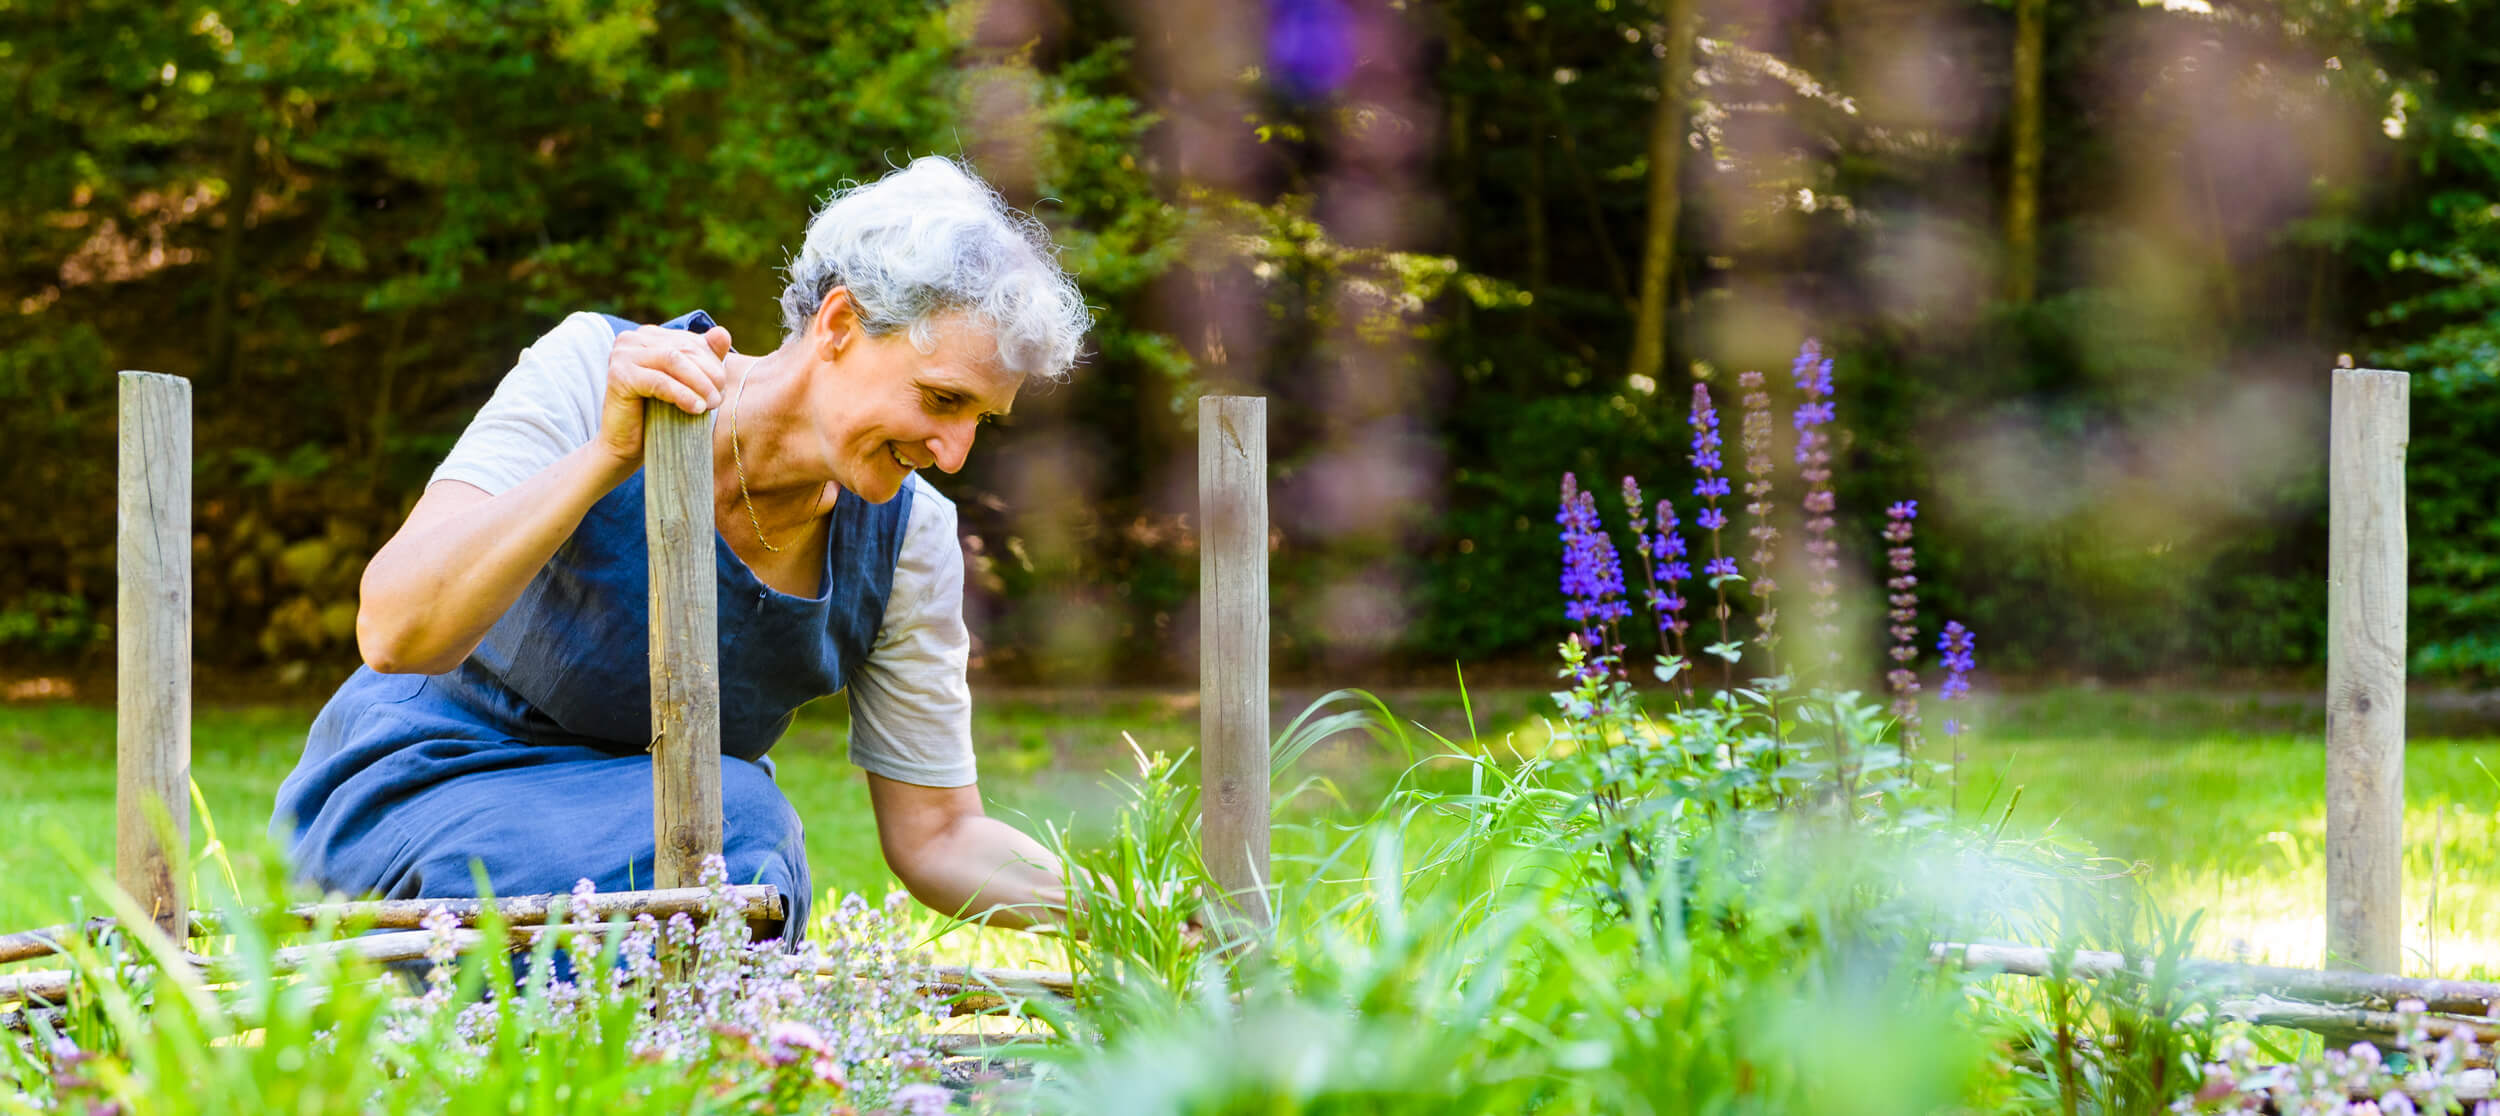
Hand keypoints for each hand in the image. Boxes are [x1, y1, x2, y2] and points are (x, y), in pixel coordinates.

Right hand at [594, 323, 732, 467]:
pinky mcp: (619, 375)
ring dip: (699, 382)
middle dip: (708, 373)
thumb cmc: (659, 415)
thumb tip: (723, 332)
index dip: (712, 363)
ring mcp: (622, 354)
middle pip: (683, 349)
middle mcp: (632, 339)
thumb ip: (704, 356)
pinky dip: (682, 394)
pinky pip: (659, 381)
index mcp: (649, 336)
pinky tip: (697, 408)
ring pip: (673, 360)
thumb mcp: (687, 383)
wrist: (626, 446)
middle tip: (720, 397)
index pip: (690, 341)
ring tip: (713, 403)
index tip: (723, 387)